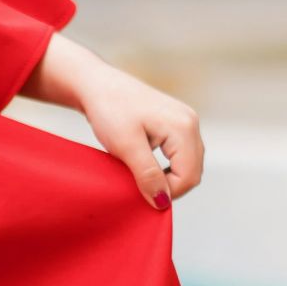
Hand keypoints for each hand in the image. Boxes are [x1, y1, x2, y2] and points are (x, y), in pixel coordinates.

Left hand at [20, 33, 203, 210]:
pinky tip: (144, 162)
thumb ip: (147, 175)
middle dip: (168, 185)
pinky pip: (179, 154)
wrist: (93, 83)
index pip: (189, 177)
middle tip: (138, 184)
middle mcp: (190, 122)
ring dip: (166, 175)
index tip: (139, 191)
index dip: (167, 192)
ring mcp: (185, 120)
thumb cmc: (108, 109)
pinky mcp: (175, 122)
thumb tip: (162, 203)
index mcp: (184, 127)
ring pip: (186, 164)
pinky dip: (164, 165)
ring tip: (138, 172)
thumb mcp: (125, 146)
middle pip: (192, 171)